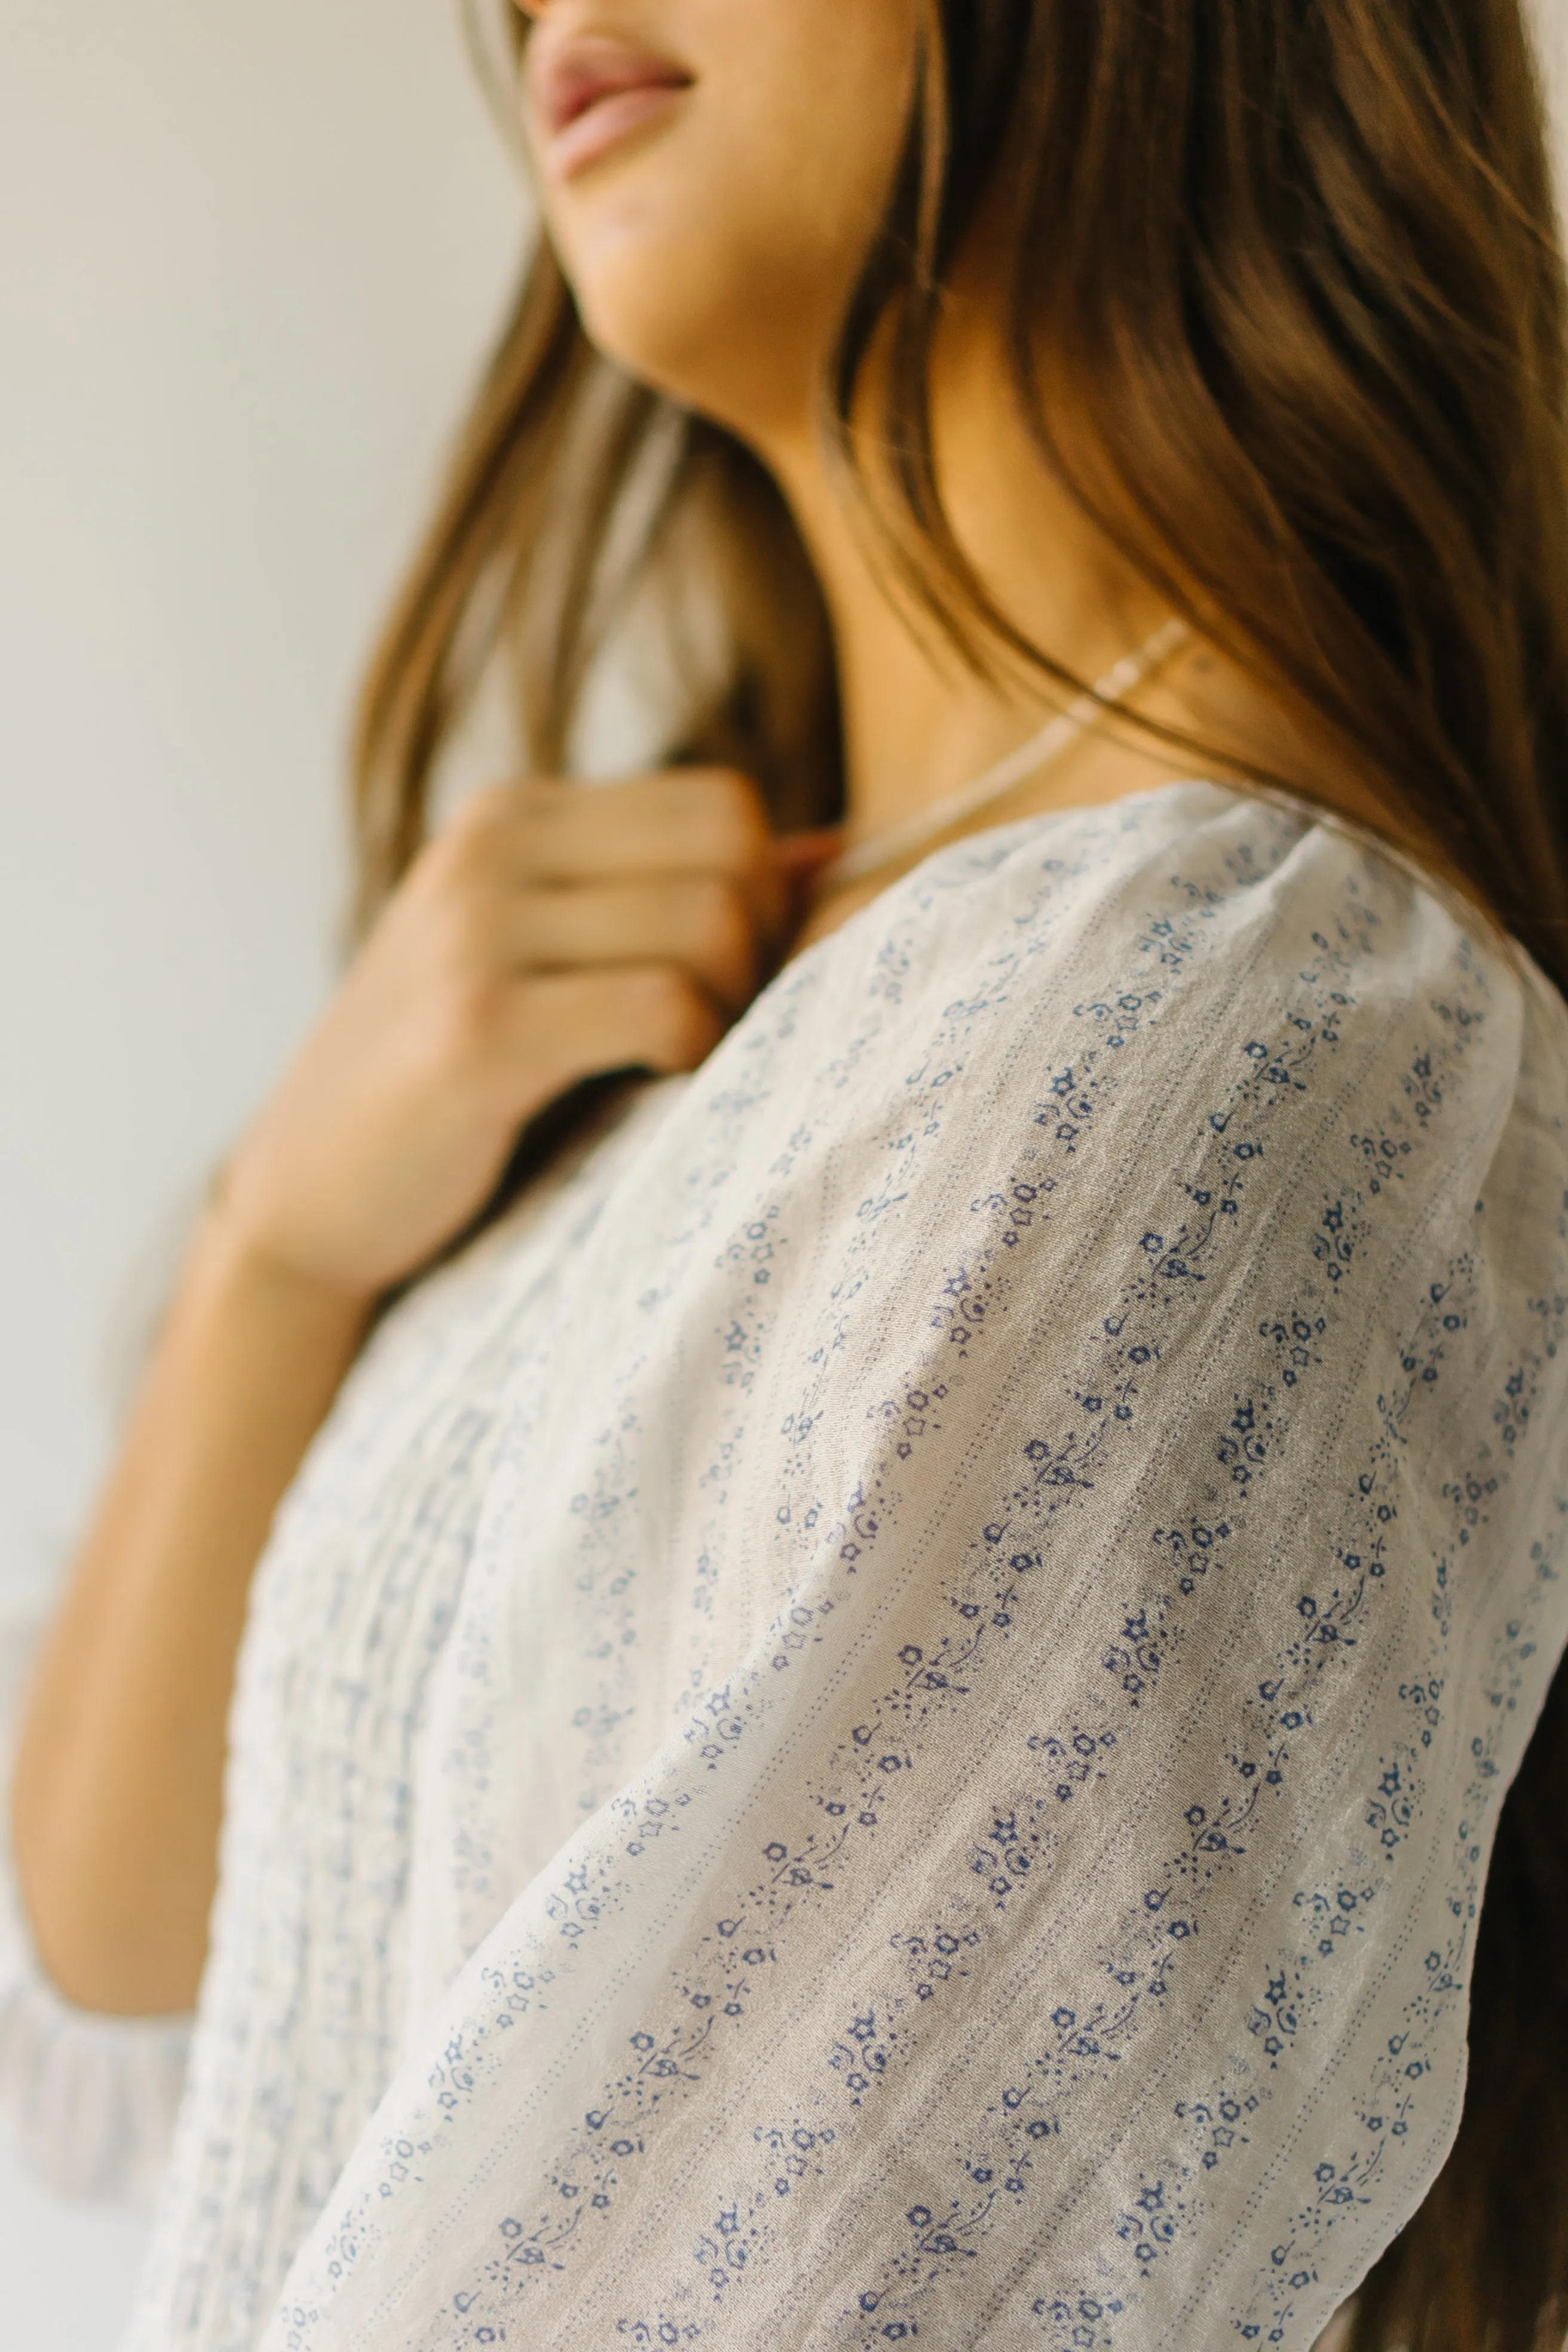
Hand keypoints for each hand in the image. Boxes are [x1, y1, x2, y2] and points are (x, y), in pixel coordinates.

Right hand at [215, 769, 801, 1301]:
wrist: (309, 1198)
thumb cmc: (450, 1088)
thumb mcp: (543, 959)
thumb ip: (665, 895)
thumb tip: (833, 850)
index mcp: (509, 818)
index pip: (722, 804)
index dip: (766, 896)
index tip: (731, 983)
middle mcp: (489, 849)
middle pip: (732, 853)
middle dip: (763, 952)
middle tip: (720, 1032)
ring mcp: (477, 932)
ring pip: (711, 924)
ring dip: (730, 1011)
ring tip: (683, 1065)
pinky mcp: (480, 1028)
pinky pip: (663, 1007)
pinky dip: (692, 1056)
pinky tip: (651, 1090)